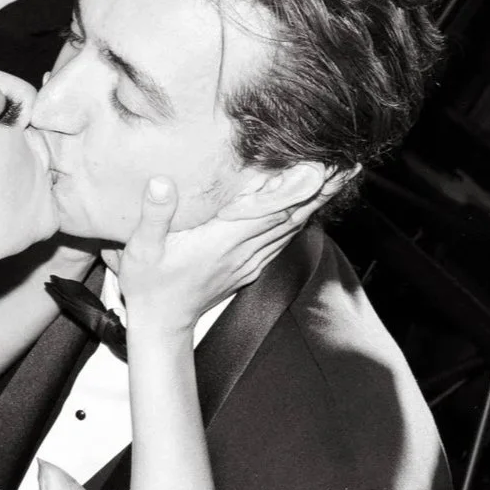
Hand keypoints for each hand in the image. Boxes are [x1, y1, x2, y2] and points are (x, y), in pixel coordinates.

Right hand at [114, 177, 317, 329]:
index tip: (327, 163)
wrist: (160, 325)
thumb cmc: (149, 287)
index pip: (274, 208)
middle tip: (348, 164)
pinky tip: (306, 211)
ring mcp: (249, 263)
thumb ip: (154, 214)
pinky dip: (298, 222)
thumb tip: (161, 180)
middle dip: (322, 189)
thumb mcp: (141, 249)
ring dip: (316, 204)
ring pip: (292, 229)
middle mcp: (244, 252)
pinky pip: (281, 242)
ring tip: (337, 180)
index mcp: (224, 241)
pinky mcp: (247, 270)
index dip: (302, 186)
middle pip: (293, 216)